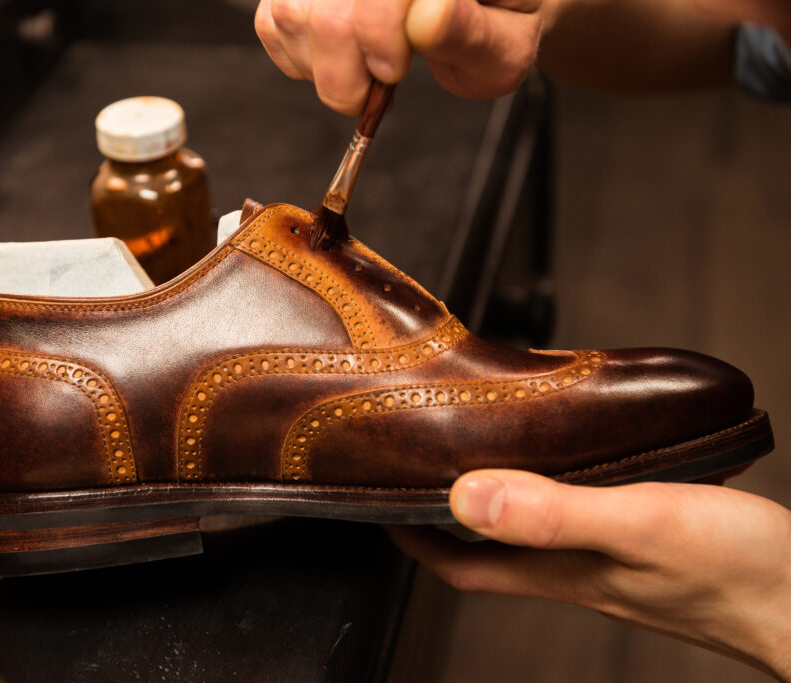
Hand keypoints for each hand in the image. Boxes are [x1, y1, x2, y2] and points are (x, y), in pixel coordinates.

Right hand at [254, 0, 548, 113]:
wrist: (487, 8)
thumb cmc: (497, 23)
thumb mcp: (506, 43)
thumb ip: (472, 33)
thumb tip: (427, 18)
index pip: (376, 0)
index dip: (379, 40)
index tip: (396, 70)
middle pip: (323, 13)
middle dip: (346, 70)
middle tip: (379, 83)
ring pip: (290, 14)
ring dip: (323, 67)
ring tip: (361, 71)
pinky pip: (271, 22)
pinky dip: (298, 58)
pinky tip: (335, 60)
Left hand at [386, 470, 790, 679]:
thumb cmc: (742, 570)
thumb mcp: (641, 524)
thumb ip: (556, 512)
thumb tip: (465, 495)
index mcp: (561, 572)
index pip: (458, 562)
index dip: (410, 535)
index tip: (376, 497)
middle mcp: (574, 573)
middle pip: (482, 551)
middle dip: (439, 516)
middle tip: (415, 466)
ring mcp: (608, 566)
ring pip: (525, 537)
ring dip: (490, 504)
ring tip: (471, 458)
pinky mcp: (642, 551)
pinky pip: (572, 524)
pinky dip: (547, 496)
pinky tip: (559, 468)